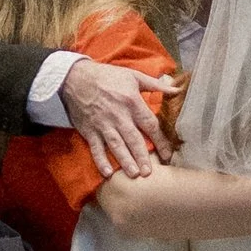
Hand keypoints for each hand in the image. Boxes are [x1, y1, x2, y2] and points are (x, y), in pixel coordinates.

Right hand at [61, 58, 176, 178]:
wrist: (75, 78)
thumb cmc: (107, 76)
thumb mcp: (133, 76)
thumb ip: (155, 85)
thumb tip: (176, 90)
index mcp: (132, 102)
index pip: (150, 124)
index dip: (160, 140)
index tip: (168, 154)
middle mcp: (118, 115)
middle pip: (133, 139)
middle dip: (142, 156)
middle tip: (150, 172)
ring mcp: (102, 124)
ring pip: (116, 146)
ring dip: (125, 161)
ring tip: (134, 175)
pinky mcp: (89, 130)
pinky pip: (96, 148)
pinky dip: (101, 160)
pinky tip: (108, 173)